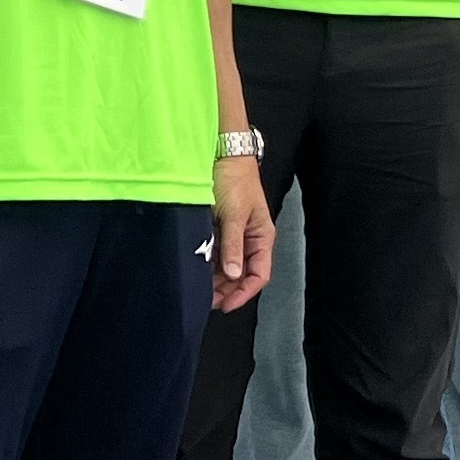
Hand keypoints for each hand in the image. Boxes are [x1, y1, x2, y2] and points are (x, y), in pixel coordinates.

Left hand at [210, 157, 276, 312]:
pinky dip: (208, 264)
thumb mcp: (234, 214)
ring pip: (228, 267)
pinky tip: (197, 270)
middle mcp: (250, 241)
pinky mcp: (220, 230)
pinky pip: (216, 254)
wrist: (222, 154)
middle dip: (227, 289)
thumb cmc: (235, 180)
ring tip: (199, 287)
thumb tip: (233, 274)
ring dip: (216, 279)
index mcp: (262, 238)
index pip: (259, 275)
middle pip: (242, 275)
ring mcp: (234, 236)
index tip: (226, 305)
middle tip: (207, 299)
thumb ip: (233, 246)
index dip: (244, 293)